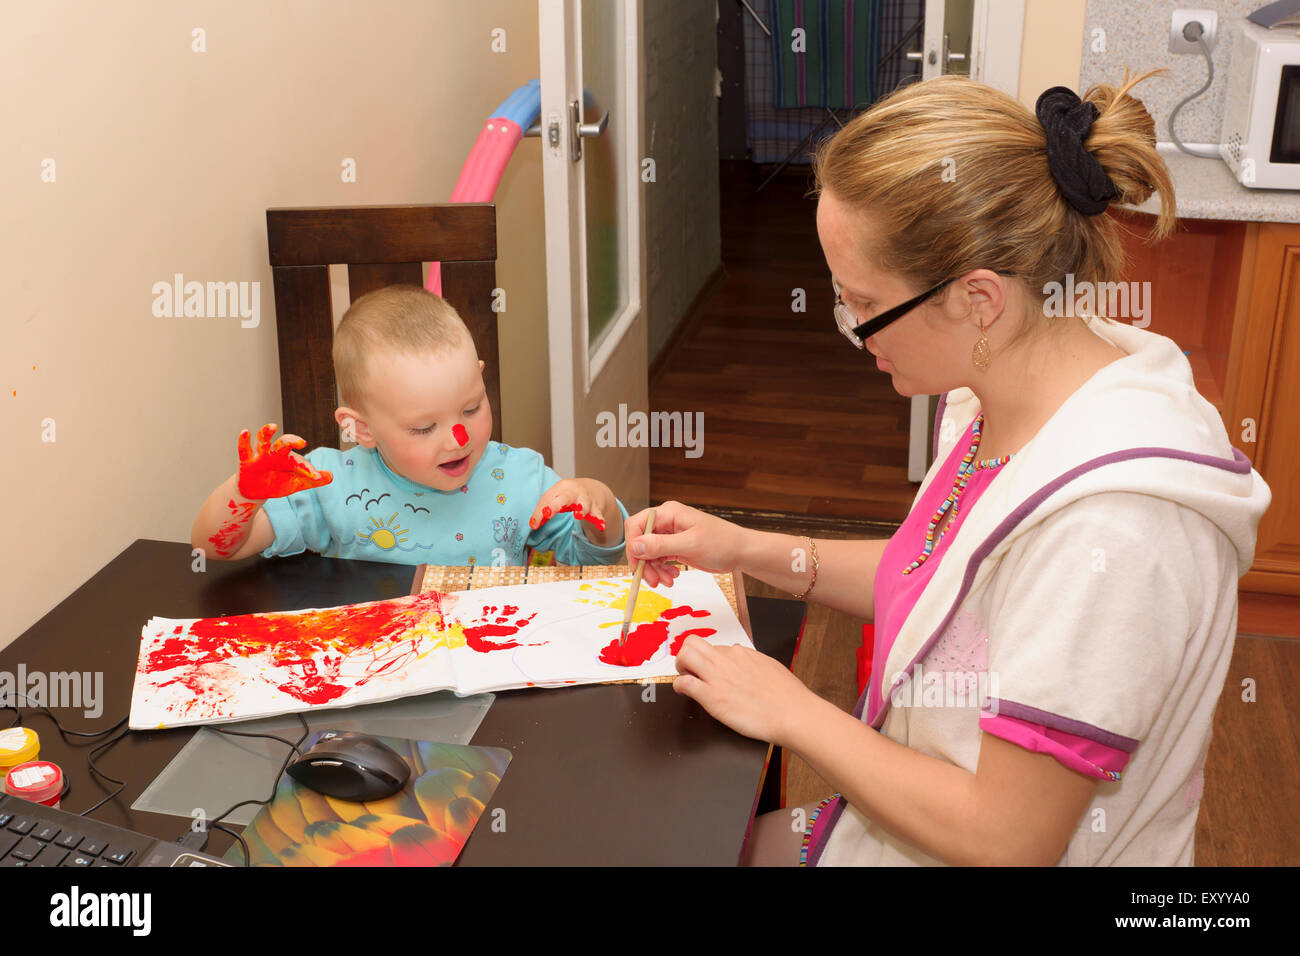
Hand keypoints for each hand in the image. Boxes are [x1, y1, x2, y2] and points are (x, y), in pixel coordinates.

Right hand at [237, 423, 332, 499]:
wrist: (257, 491)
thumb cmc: (278, 483)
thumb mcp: (297, 483)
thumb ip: (313, 480)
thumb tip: (331, 476)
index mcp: (289, 459)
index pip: (300, 462)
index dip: (308, 470)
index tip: (316, 477)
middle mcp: (276, 454)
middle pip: (283, 443)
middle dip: (291, 441)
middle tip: (301, 442)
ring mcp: (260, 456)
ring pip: (263, 440)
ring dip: (266, 432)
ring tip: (273, 426)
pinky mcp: (246, 461)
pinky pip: (244, 449)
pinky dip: (243, 440)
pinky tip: (245, 432)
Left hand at [529, 478, 608, 532]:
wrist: (595, 490)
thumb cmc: (570, 495)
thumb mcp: (556, 498)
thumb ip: (544, 510)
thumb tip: (533, 525)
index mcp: (560, 488)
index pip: (547, 500)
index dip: (539, 512)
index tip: (534, 525)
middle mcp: (574, 492)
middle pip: (563, 498)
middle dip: (554, 506)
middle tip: (547, 513)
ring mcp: (586, 500)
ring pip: (583, 504)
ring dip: (581, 510)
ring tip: (578, 515)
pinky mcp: (596, 508)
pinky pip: (598, 515)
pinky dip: (599, 520)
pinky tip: (601, 526)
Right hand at [624, 500, 744, 587]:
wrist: (740, 552)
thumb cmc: (722, 543)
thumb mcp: (690, 544)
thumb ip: (660, 545)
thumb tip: (634, 546)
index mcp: (668, 513)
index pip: (637, 525)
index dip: (633, 546)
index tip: (637, 565)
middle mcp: (666, 522)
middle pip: (640, 542)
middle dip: (644, 563)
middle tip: (653, 581)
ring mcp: (670, 535)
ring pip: (648, 554)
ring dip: (653, 570)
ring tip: (667, 581)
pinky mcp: (675, 547)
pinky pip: (659, 559)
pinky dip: (661, 570)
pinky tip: (673, 576)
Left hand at [673, 637, 817, 746]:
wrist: (792, 713)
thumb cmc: (787, 696)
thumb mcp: (770, 668)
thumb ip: (754, 664)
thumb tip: (747, 665)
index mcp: (743, 653)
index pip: (715, 647)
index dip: (709, 658)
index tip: (709, 668)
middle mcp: (727, 659)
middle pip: (693, 642)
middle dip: (687, 654)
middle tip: (690, 669)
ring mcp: (718, 676)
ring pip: (684, 655)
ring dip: (680, 666)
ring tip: (686, 678)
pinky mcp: (711, 696)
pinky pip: (683, 682)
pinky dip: (678, 686)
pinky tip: (684, 692)